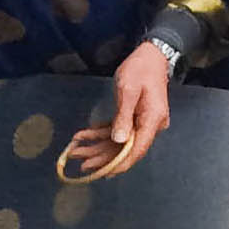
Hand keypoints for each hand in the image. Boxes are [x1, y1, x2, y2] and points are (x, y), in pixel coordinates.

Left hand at [60, 38, 171, 180]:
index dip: (120, 163)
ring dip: (98, 146)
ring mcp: (143, 122)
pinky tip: (84, 136)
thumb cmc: (140, 68)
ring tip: (76, 152)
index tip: (104, 173)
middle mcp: (150, 125)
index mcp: (152, 119)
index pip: (137, 148)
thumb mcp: (128, 89)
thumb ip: (123, 115)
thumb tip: (119, 140)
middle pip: (126, 148)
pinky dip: (101, 133)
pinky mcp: (136, 118)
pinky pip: (118, 130)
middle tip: (80, 163)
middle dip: (102, 157)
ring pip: (119, 141)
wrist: (152, 55)